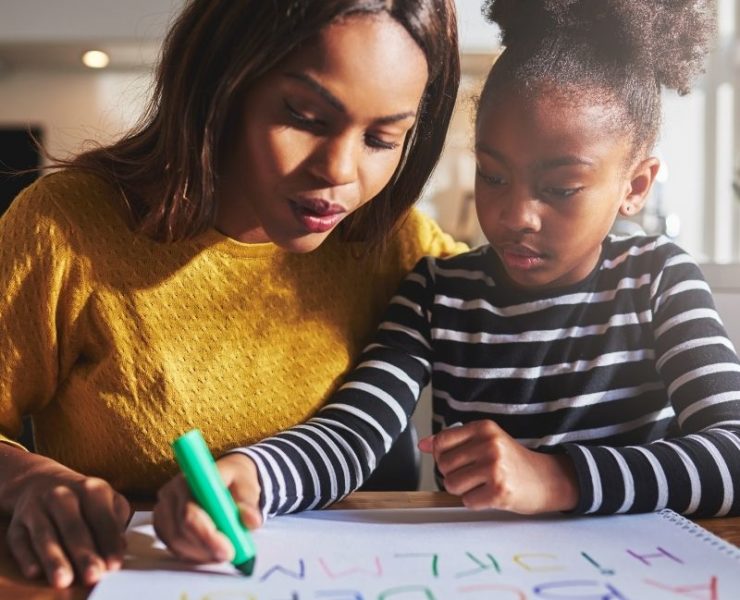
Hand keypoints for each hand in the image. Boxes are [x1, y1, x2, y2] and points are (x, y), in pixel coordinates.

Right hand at [0, 445, 129, 587]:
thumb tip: (120, 547)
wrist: (42, 481)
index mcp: (92, 489)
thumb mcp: (107, 499)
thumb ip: (116, 521)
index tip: (115, 565)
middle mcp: (62, 495)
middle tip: (93, 575)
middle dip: (84, 553)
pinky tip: (35, 572)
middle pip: (74, 528)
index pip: (103, 519)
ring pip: (45, 536)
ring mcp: (37, 508)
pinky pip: (19, 541)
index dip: (110, 542)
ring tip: (64, 579)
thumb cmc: (83, 497)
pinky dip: (26, 557)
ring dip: (54, 559)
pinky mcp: (16, 524)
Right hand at [153, 452, 261, 563]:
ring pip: (176, 543)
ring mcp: (163, 509)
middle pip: (180, 531)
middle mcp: (170, 492)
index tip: (228, 550)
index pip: (190, 512)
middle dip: (206, 548)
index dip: (207, 535)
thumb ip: (249, 503)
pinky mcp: (162, 525)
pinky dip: (193, 554)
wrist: (225, 477)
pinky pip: (173, 547)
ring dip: (201, 553)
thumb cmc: (235, 480)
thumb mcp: (248, 486)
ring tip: (224, 552)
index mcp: (190, 479)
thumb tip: (252, 521)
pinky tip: (210, 551)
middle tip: (230, 556)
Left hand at [418, 420, 577, 513]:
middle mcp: (489, 444)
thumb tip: (423, 444)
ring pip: (452, 484)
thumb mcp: (485, 442)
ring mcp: (495, 468)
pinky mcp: (499, 491)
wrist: (547, 479)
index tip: (457, 461)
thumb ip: (453, 441)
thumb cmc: (511, 461)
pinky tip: (490, 495)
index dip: (442, 456)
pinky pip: (467, 501)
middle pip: (443, 465)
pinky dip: (475, 502)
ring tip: (481, 485)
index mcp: (484, 428)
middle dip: (452, 475)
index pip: (441, 441)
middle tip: (473, 476)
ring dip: (463, 490)